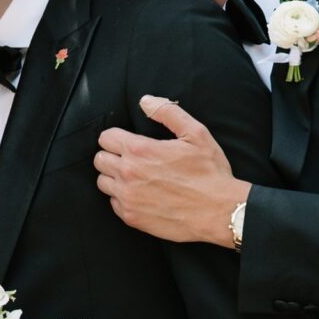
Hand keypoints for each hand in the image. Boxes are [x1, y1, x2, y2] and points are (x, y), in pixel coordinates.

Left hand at [94, 97, 247, 245]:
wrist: (219, 211)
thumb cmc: (210, 173)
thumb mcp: (195, 133)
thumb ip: (167, 112)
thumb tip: (145, 101)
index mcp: (140, 151)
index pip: (105, 138)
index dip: (116, 137)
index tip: (128, 141)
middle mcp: (128, 174)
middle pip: (99, 160)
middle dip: (112, 155)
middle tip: (131, 159)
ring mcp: (128, 198)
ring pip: (103, 182)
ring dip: (114, 177)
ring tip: (134, 177)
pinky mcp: (132, 218)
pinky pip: (114, 204)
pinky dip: (122, 198)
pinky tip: (141, 194)